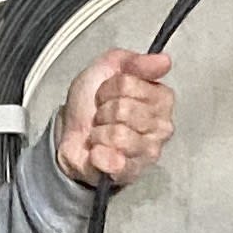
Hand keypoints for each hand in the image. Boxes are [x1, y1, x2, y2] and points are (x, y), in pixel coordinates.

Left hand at [56, 47, 174, 190]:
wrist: (69, 134)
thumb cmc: (90, 103)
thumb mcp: (109, 68)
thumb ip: (136, 61)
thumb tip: (164, 60)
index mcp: (161, 99)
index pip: (130, 84)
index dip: (110, 88)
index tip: (107, 94)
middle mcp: (161, 126)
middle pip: (124, 109)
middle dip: (104, 111)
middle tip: (102, 116)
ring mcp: (149, 152)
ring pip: (119, 134)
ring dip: (100, 133)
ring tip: (100, 134)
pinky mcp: (132, 172)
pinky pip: (114, 160)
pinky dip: (98, 155)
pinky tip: (99, 153)